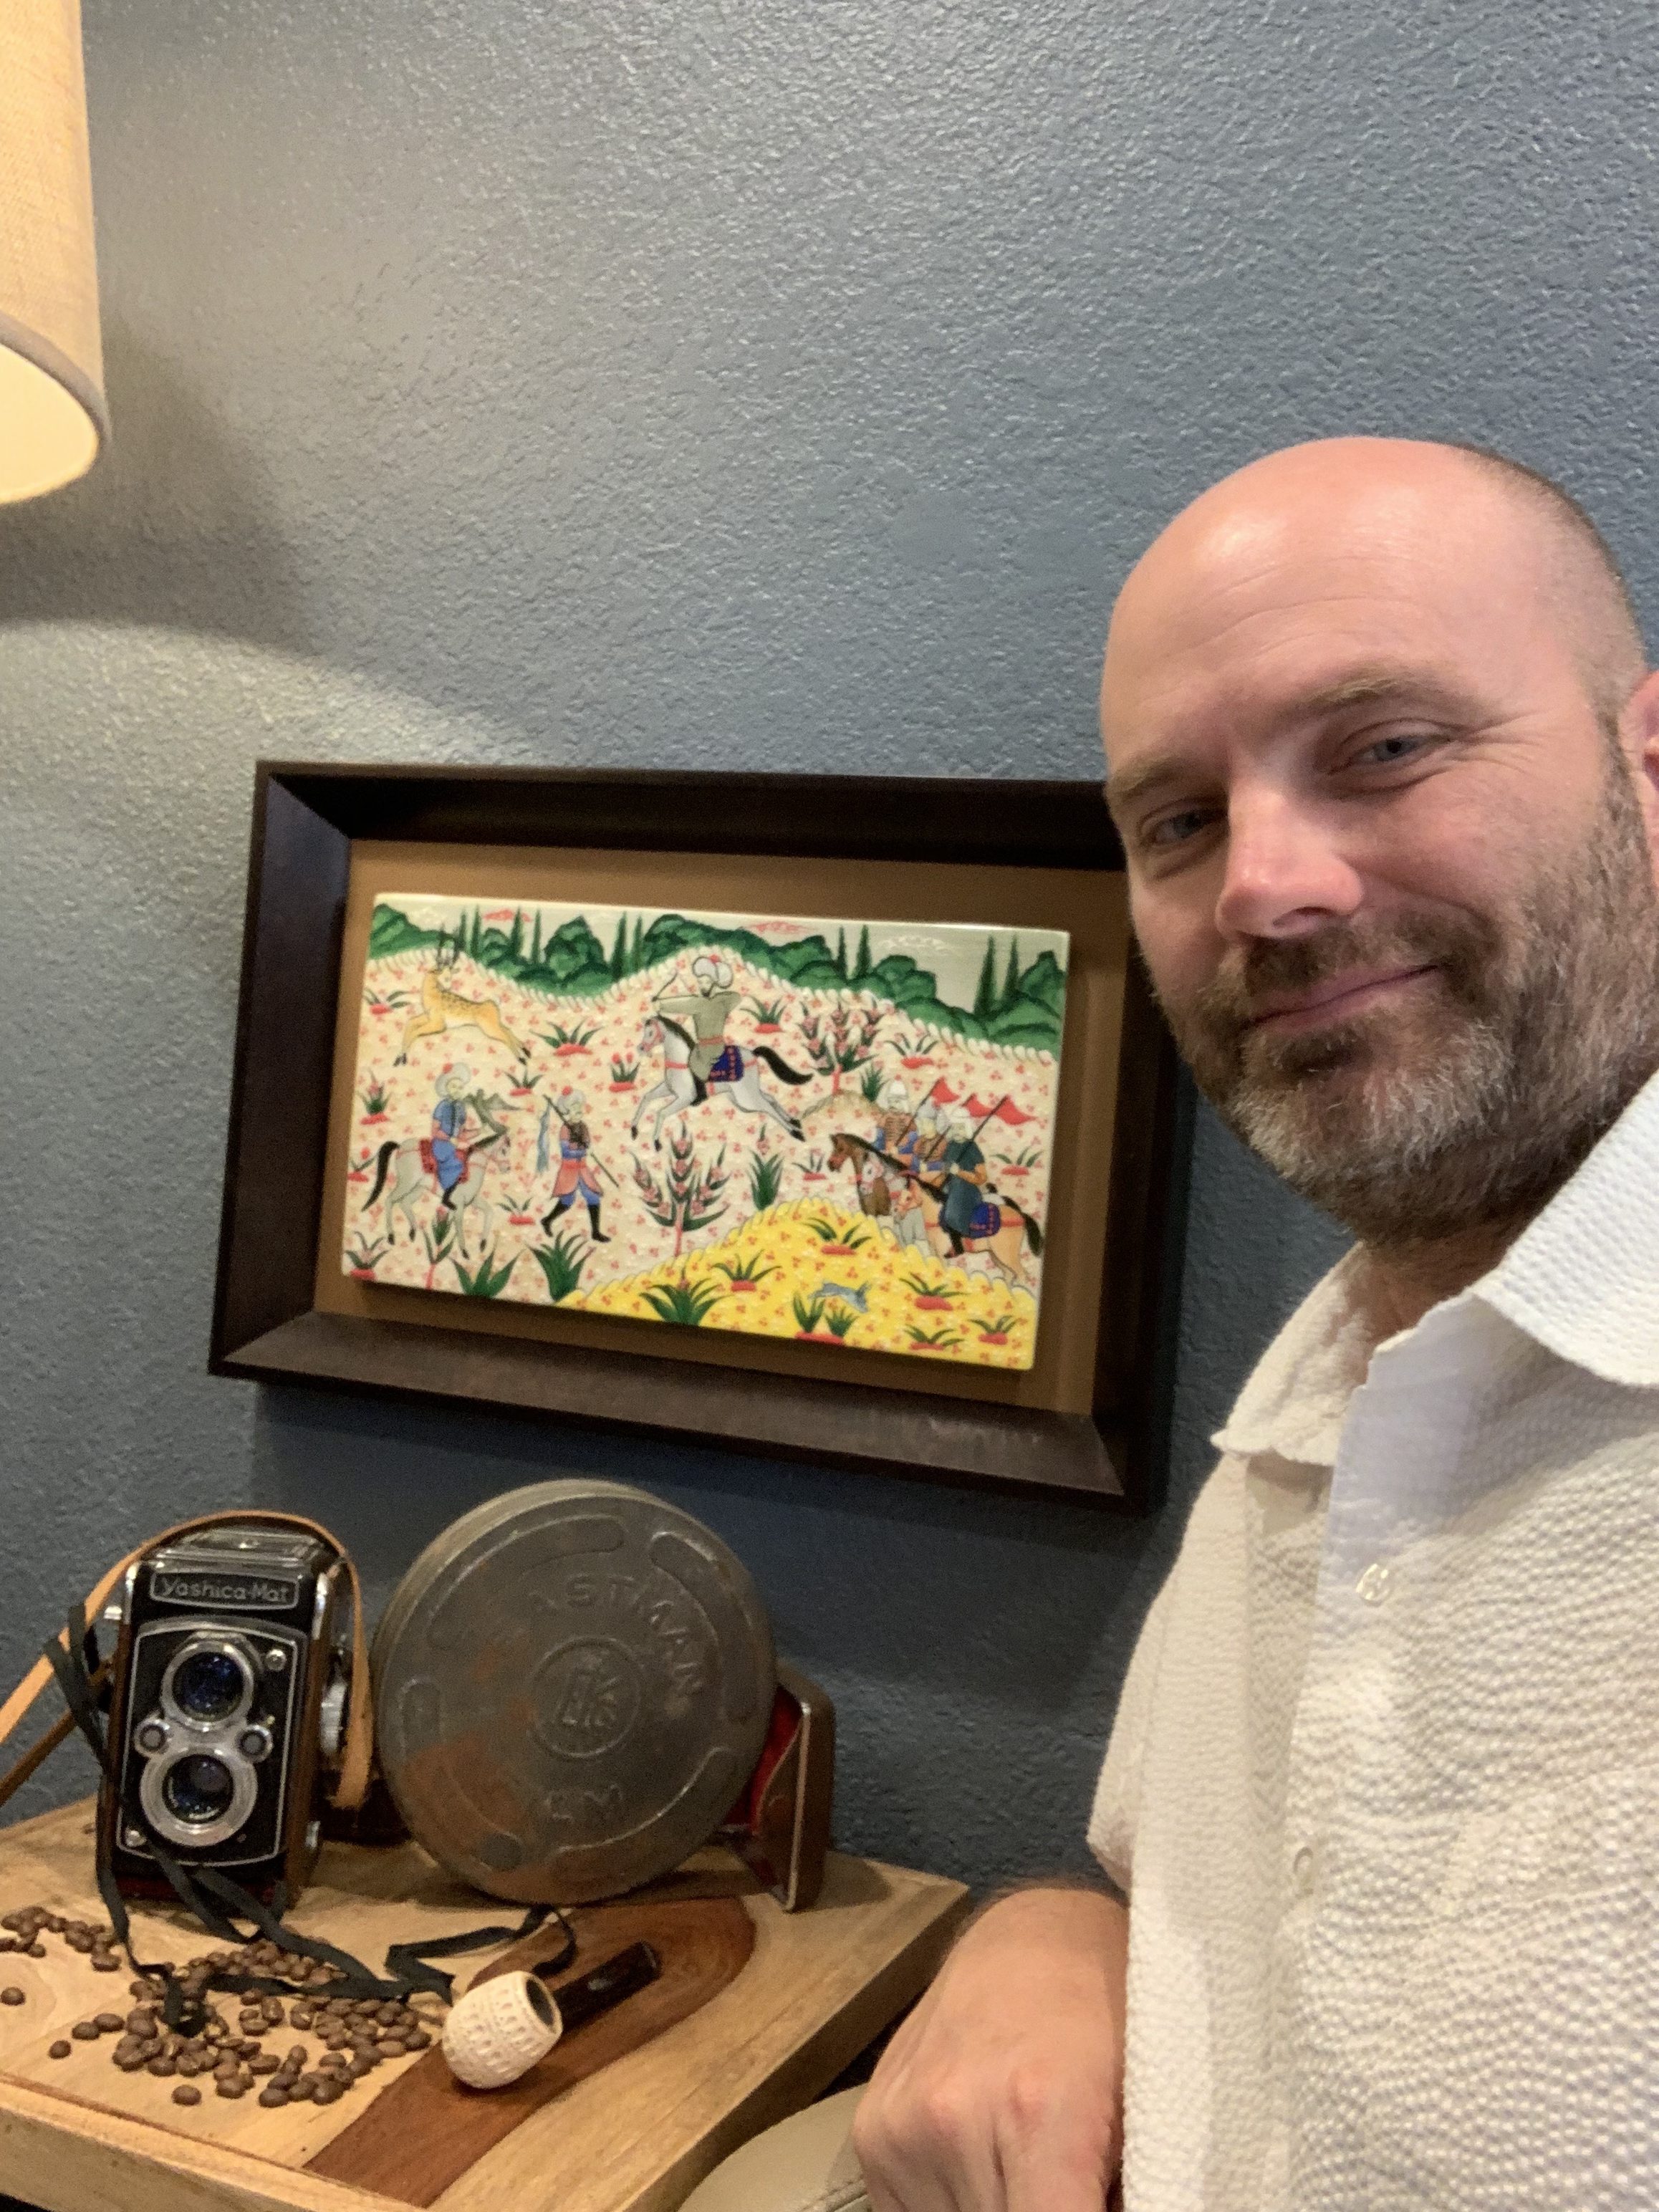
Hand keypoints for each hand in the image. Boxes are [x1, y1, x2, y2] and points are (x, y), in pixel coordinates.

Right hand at [852, 1885, 1126, 2211]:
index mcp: (1038, 2112)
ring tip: (1028, 2172)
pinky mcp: (871, 2133)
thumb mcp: (1145, 2104)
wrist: (1032, 1940)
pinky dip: (954, 2210)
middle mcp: (954, 2119)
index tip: (1089, 2206)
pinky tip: (988, 2168)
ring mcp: (902, 2126)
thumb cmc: (1105, 2017)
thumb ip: (1123, 2189)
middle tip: (1065, 2184)